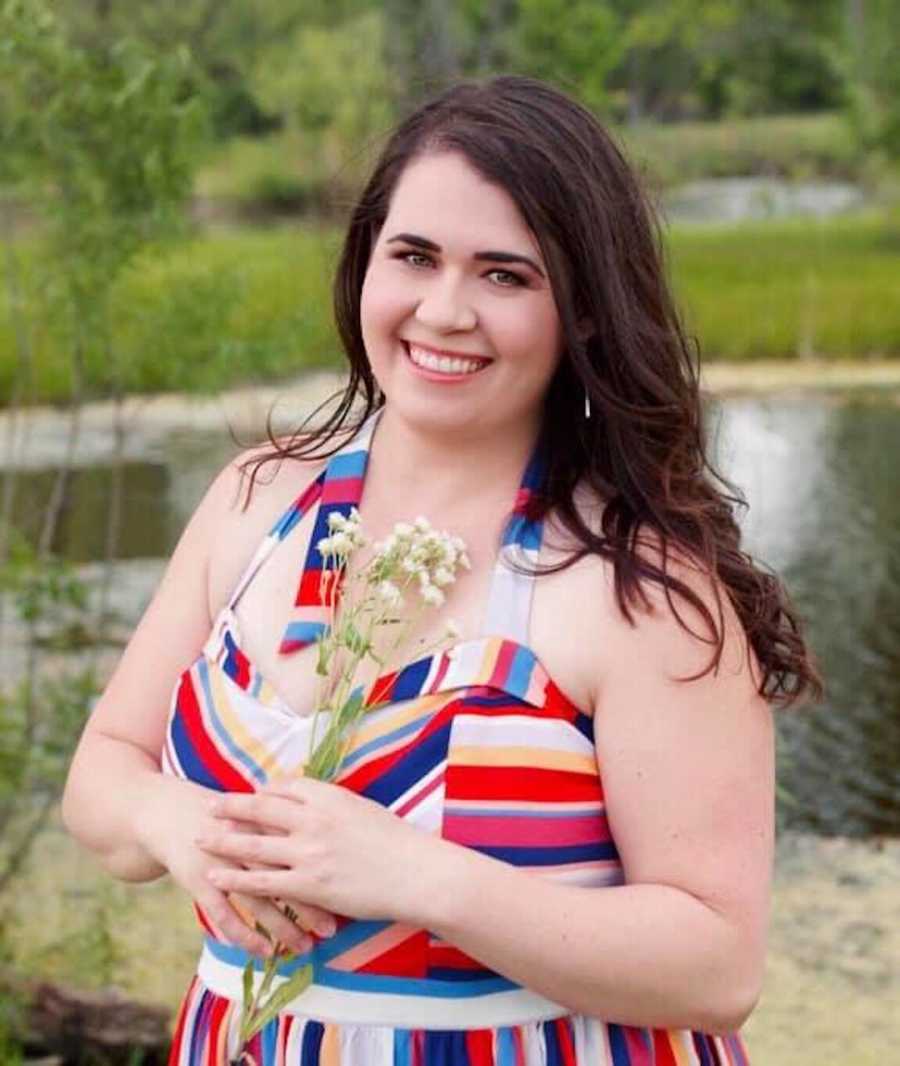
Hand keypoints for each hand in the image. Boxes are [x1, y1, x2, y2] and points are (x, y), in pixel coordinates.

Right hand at [137, 776, 338, 954]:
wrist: (171, 812)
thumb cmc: (228, 813)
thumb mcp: (259, 808)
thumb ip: (291, 818)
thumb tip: (335, 837)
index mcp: (265, 816)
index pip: (303, 844)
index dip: (326, 869)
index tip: (349, 893)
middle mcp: (246, 837)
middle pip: (285, 872)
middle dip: (311, 903)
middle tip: (334, 928)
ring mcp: (221, 860)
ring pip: (257, 898)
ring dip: (281, 926)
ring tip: (305, 947)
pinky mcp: (199, 878)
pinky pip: (223, 913)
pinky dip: (243, 934)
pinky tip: (262, 951)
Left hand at [195, 775, 439, 923]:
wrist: (415, 873)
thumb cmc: (398, 842)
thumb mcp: (364, 809)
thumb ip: (336, 803)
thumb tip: (318, 799)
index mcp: (330, 797)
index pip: (286, 787)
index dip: (265, 791)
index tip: (252, 794)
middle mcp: (313, 820)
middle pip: (261, 808)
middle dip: (232, 807)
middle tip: (208, 806)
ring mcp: (308, 853)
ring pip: (253, 844)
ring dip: (223, 841)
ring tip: (199, 838)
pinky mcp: (308, 885)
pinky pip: (262, 881)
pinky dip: (235, 878)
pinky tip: (216, 877)